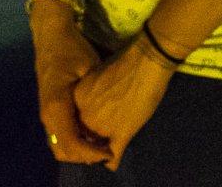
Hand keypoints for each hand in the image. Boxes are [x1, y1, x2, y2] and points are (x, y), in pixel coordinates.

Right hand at [31, 9, 110, 164]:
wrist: (50, 34)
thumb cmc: (71, 48)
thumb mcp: (88, 68)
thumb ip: (96, 95)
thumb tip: (113, 117)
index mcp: (56, 106)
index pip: (72, 144)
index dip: (91, 153)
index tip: (110, 152)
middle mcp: (47, 115)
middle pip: (62, 151)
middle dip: (85, 156)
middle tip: (107, 151)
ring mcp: (45, 113)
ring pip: (58, 145)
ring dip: (79, 149)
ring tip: (101, 144)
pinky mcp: (48, 109)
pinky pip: (58, 134)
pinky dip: (73, 141)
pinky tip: (91, 133)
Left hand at [71, 32, 179, 170]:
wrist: (145, 61)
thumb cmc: (125, 61)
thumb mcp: (98, 73)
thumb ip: (92, 91)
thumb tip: (97, 100)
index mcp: (77, 99)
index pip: (76, 120)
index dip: (86, 123)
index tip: (95, 121)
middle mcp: (85, 116)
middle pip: (85, 135)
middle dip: (92, 138)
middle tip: (104, 133)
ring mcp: (102, 127)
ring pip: (96, 149)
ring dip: (102, 150)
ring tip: (110, 146)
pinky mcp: (121, 134)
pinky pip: (112, 156)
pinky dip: (112, 160)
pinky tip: (114, 159)